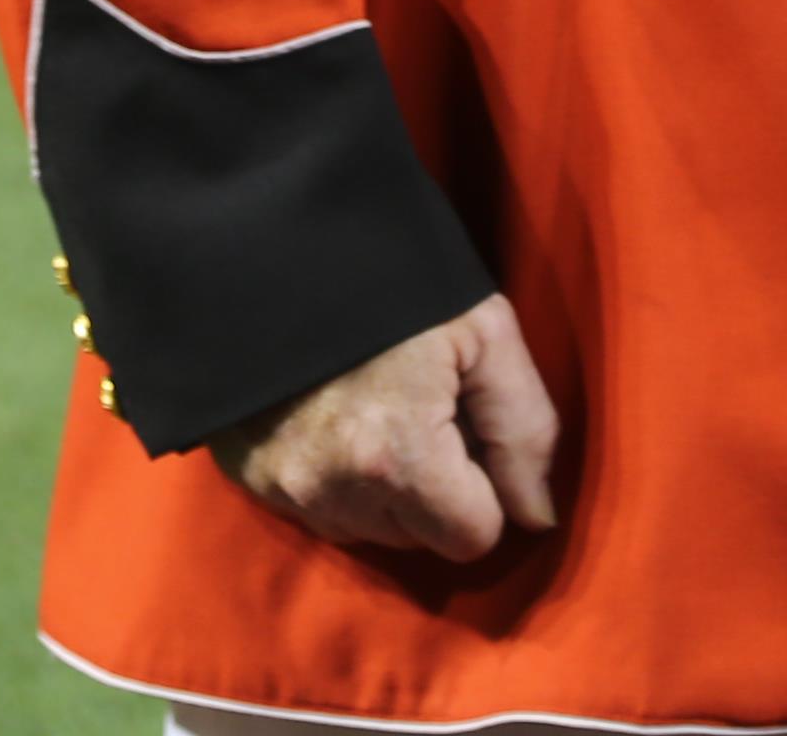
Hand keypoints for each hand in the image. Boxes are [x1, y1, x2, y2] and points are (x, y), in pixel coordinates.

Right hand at [218, 295, 562, 563]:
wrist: (278, 247)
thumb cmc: (397, 283)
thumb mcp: (486, 332)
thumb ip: (526, 431)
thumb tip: (536, 518)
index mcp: (398, 456)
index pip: (472, 537)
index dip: (483, 486)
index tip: (464, 428)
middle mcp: (334, 488)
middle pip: (421, 540)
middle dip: (434, 490)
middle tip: (420, 410)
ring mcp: (284, 487)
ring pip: (370, 532)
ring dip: (385, 489)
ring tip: (376, 409)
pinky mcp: (251, 477)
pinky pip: (318, 513)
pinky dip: (337, 480)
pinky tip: (336, 419)